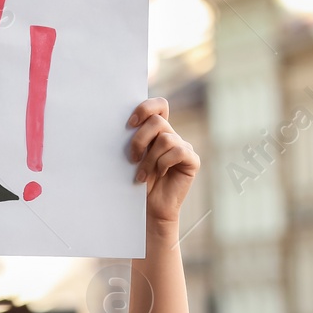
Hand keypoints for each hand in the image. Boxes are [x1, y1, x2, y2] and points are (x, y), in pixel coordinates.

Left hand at [126, 97, 198, 224]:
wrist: (148, 207)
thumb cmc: (135, 181)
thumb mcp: (130, 156)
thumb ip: (132, 138)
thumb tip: (119, 122)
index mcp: (156, 131)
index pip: (159, 105)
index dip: (145, 108)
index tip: (128, 124)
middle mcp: (172, 135)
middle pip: (158, 121)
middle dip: (139, 139)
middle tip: (131, 158)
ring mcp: (183, 147)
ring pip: (165, 139)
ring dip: (149, 158)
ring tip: (141, 174)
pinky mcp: (192, 160)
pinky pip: (179, 151)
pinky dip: (164, 163)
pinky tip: (159, 174)